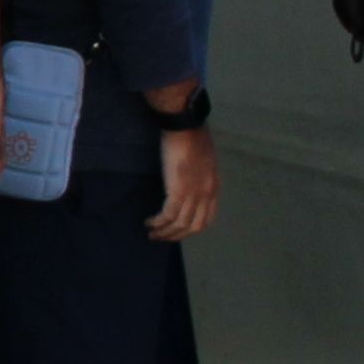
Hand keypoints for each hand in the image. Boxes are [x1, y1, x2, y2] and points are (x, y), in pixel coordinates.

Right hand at [144, 122, 219, 242]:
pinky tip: (149, 222)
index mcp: (214, 187)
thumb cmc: (192, 135)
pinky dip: (158, 222)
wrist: (185, 125)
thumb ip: (200, 174)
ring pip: (180, 224)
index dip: (192, 227)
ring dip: (165, 232)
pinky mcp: (178, 192)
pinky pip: (168, 215)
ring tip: (152, 234)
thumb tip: (189, 182)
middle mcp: (206, 194)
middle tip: (162, 237)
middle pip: (194, 226)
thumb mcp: (204, 159)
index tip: (179, 230)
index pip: (207, 217)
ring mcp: (194, 194)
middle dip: (177, 235)